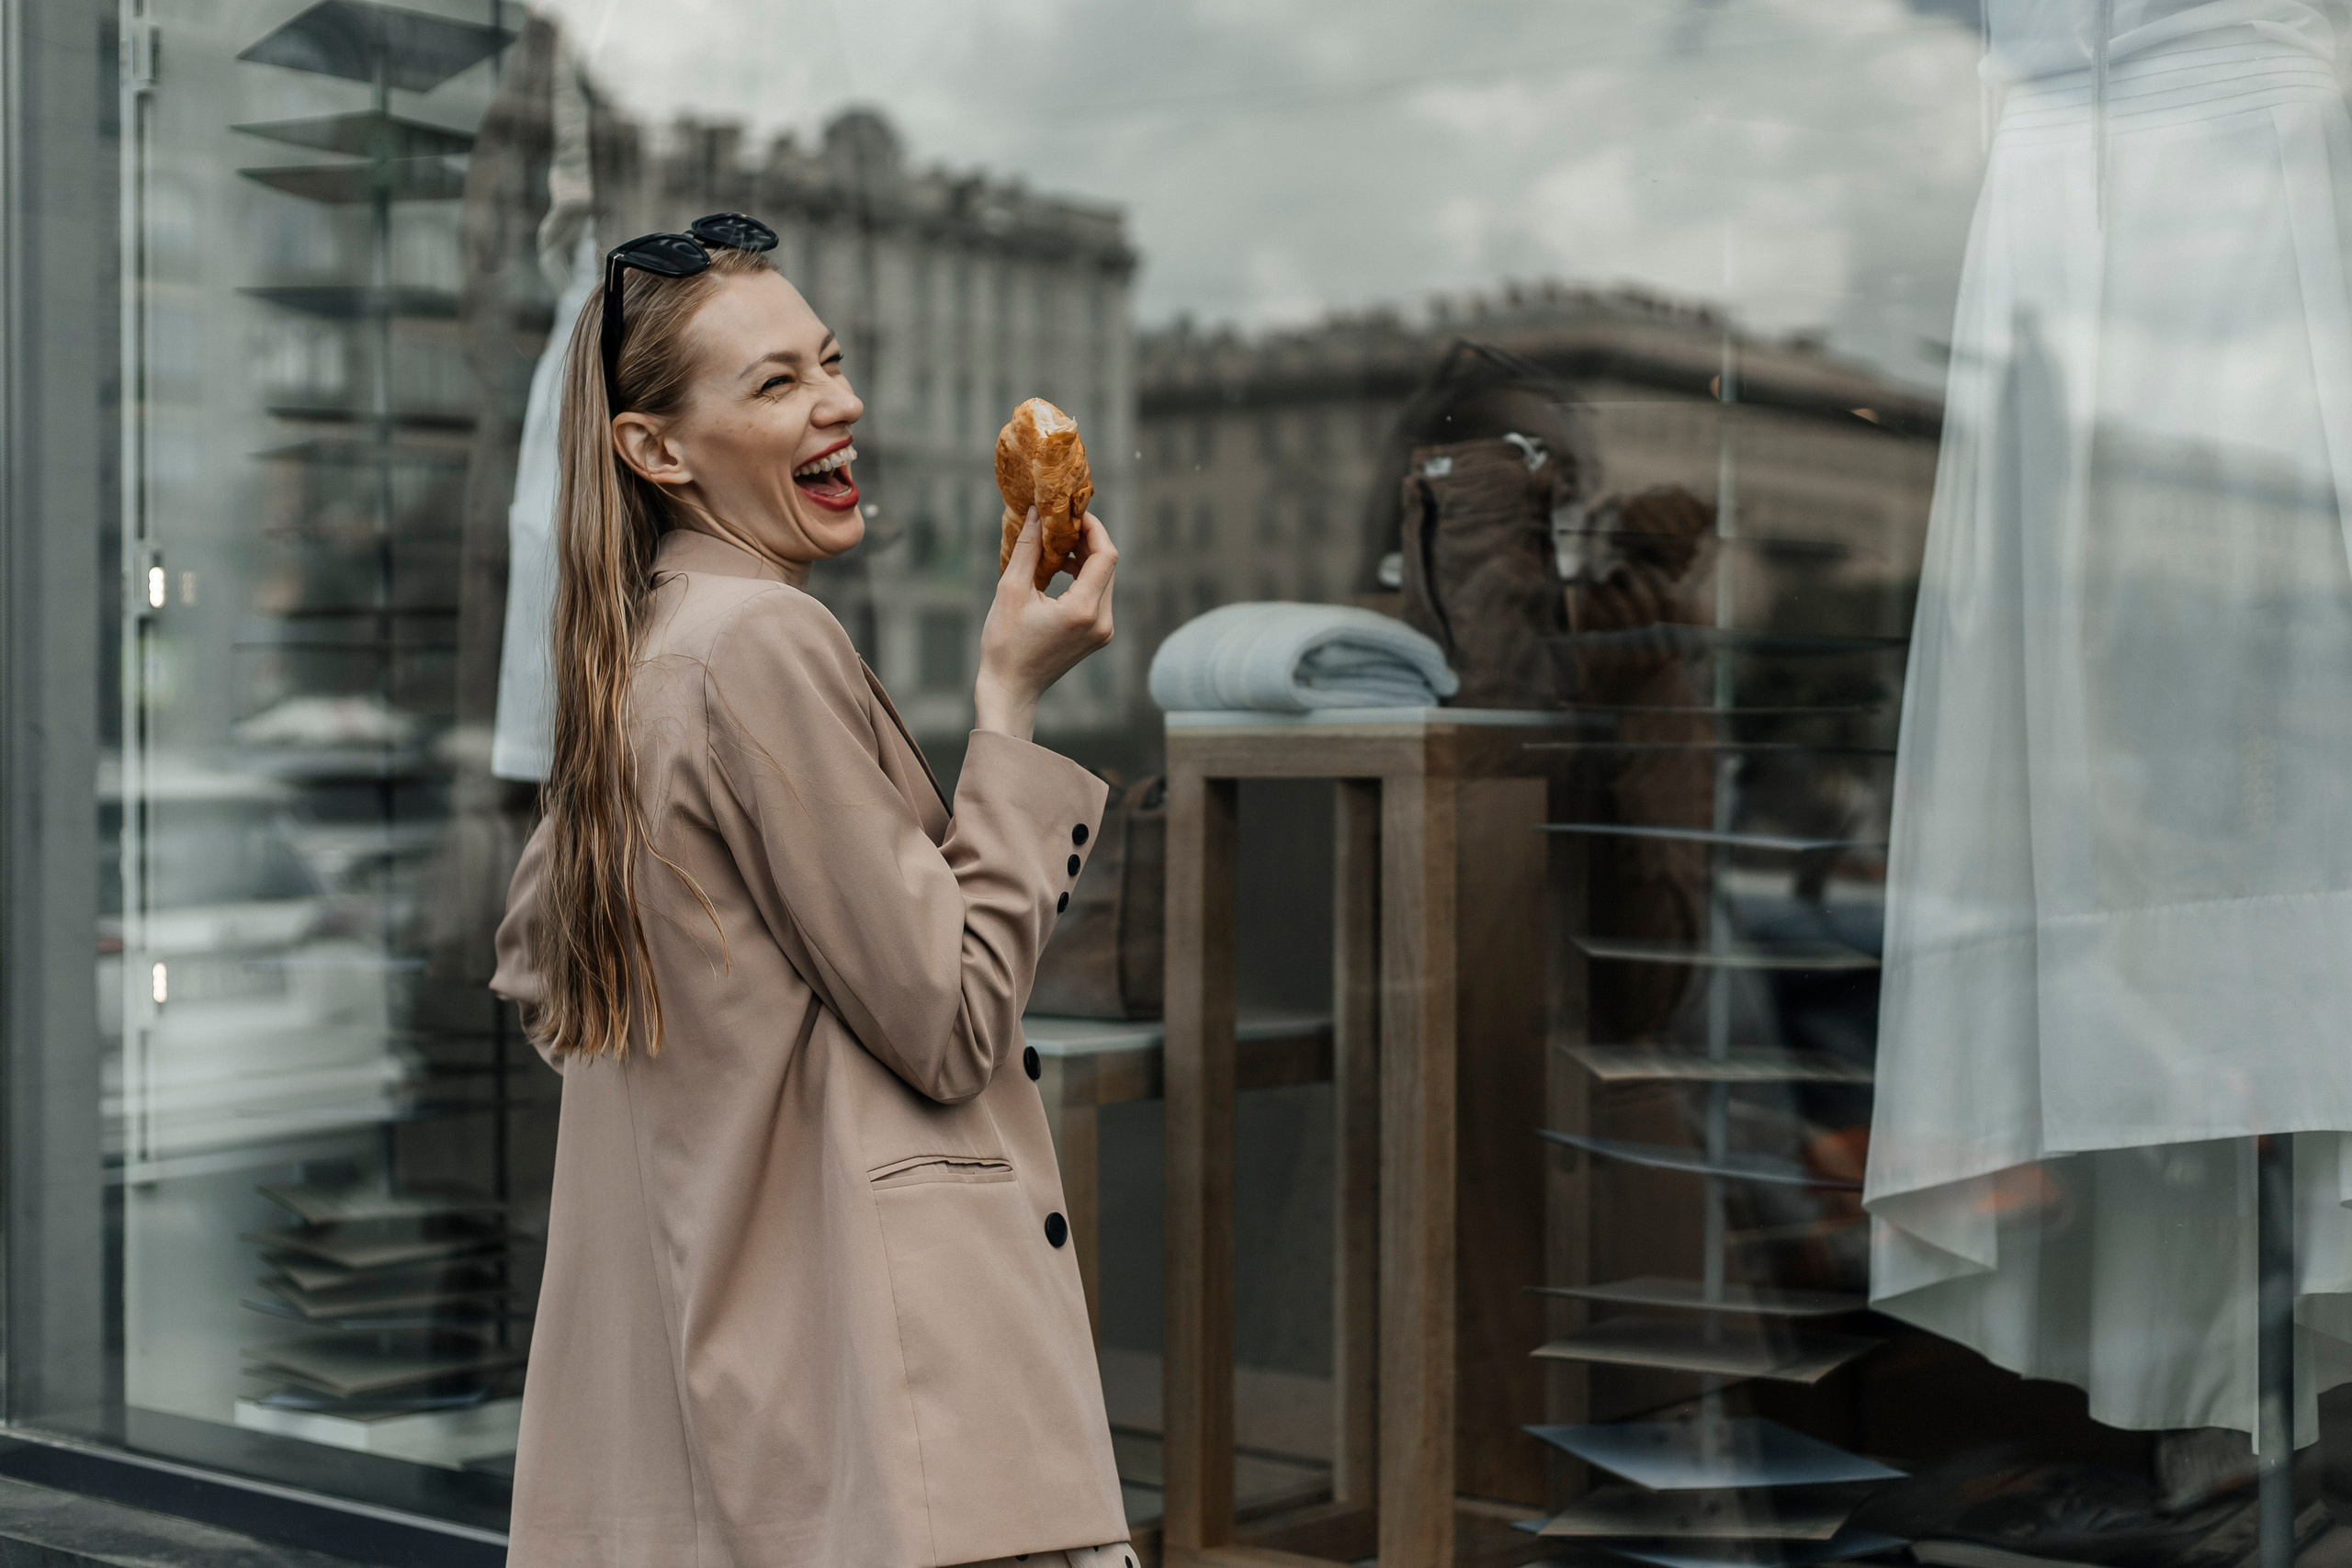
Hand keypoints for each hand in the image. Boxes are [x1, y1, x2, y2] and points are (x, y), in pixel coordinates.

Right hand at [974, 507, 1116, 740]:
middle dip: (1087, 541)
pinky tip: (1059, 570)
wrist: (1011, 689)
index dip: (1093, 528)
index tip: (1072, 514)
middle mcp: (1102, 621)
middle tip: (1061, 525)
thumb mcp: (1011, 591)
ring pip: (1104, 580)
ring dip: (1085, 558)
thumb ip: (1028, 549)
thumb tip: (1037, 513)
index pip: (1106, 556)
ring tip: (1055, 547)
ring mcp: (1103, 631)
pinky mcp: (1099, 636)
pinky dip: (1083, 577)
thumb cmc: (1004, 644)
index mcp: (1083, 610)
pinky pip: (1099, 596)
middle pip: (1108, 566)